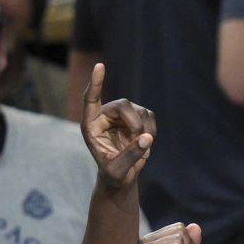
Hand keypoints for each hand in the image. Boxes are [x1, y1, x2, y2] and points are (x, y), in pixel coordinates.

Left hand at [80, 63, 155, 188]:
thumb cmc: (112, 174)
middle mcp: (105, 116)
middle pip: (123, 105)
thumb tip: (147, 138)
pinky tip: (146, 144)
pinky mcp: (137, 117)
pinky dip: (152, 130)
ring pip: (139, 110)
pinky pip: (150, 116)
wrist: (121, 177)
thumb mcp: (117, 171)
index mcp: (91, 125)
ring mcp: (122, 115)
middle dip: (135, 124)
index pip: (91, 99)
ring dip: (145, 130)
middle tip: (140, 142)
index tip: (100, 66)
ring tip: (142, 149)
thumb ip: (130, 156)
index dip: (96, 83)